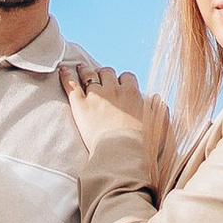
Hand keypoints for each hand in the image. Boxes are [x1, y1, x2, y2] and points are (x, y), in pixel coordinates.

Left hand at [59, 59, 157, 174]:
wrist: (123, 154)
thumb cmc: (143, 144)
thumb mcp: (160, 126)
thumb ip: (160, 110)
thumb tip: (157, 99)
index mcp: (132, 93)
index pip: (127, 77)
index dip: (122, 80)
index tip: (120, 85)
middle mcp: (114, 90)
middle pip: (107, 72)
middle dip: (104, 73)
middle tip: (99, 76)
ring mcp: (96, 96)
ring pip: (89, 74)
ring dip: (85, 70)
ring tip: (81, 68)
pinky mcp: (80, 105)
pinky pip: (71, 84)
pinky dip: (66, 75)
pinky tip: (62, 70)